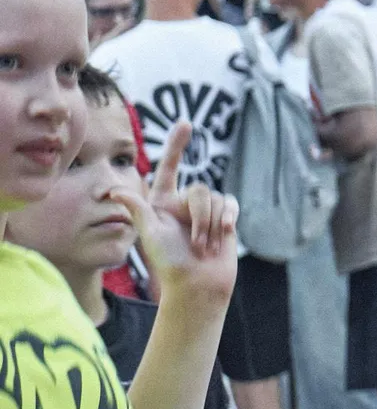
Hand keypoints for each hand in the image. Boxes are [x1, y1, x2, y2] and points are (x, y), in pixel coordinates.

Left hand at [121, 121, 238, 311]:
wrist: (199, 284)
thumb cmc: (170, 262)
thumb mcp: (149, 234)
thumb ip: (137, 208)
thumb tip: (114, 191)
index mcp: (162, 202)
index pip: (169, 167)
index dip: (176, 146)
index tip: (185, 124)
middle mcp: (184, 203)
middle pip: (199, 190)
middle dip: (200, 217)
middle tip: (196, 244)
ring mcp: (205, 211)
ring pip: (216, 199)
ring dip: (212, 226)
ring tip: (205, 248)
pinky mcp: (225, 219)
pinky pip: (230, 205)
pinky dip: (228, 218)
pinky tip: (225, 233)